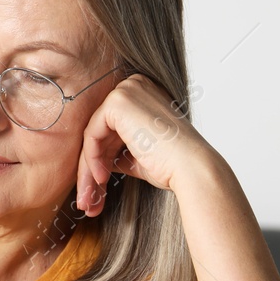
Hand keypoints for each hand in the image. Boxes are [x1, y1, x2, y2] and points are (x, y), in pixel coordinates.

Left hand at [74, 72, 213, 216]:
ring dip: (89, 168)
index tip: (98, 185)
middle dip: (92, 166)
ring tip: (90, 194)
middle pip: (100, 131)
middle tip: (88, 194)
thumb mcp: (138, 153)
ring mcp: (126, 91)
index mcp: (143, 94)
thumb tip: (98, 159)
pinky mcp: (118, 102)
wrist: (190, 167)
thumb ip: (117, 150)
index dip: (102, 157)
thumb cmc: (172, 164)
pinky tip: (101, 178)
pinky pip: (92, 134)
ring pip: (93, 135)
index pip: (111, 127)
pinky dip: (92, 158)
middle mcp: (134, 86)